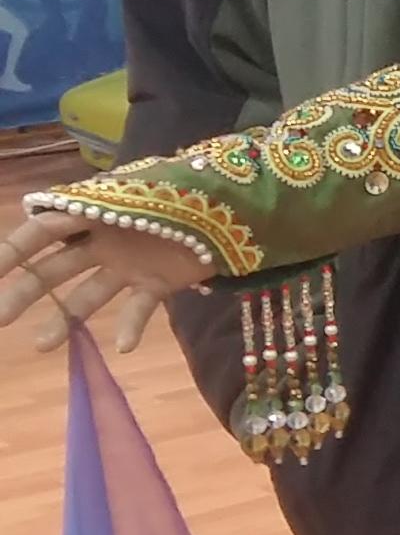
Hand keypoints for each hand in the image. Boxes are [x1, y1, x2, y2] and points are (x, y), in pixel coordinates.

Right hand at [0, 208, 212, 351]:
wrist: (242, 206)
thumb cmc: (191, 188)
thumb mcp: (143, 188)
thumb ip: (98, 201)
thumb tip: (43, 207)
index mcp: (97, 209)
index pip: (43, 229)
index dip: (14, 251)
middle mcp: (105, 238)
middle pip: (55, 267)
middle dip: (26, 291)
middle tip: (1, 319)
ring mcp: (129, 263)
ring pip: (86, 295)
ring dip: (64, 319)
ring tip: (43, 345)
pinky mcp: (157, 283)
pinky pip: (136, 309)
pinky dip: (129, 327)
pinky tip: (121, 347)